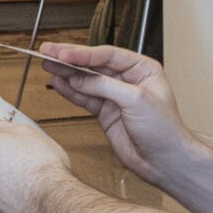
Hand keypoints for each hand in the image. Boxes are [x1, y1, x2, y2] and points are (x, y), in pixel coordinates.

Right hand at [39, 43, 196, 185]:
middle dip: (70, 58)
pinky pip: (84, 98)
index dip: (83, 54)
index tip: (64, 54)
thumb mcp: (136, 100)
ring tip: (47, 65)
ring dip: (66, 73)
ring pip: (85, 80)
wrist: (164, 161)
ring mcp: (115, 96)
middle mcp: (127, 79)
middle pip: (93, 64)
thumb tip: (79, 78)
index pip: (107, 55)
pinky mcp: (106, 112)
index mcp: (142, 69)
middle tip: (48, 51)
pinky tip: (58, 83)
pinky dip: (70, 91)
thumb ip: (105, 86)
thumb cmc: (164, 130)